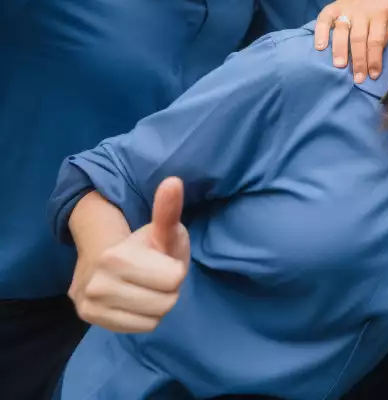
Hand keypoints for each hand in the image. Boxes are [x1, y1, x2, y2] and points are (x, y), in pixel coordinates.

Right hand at [69, 179, 189, 332]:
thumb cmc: (142, 245)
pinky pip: (141, 328)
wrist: (103, 259)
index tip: (162, 261)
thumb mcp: (160, 228)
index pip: (175, 279)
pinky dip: (144, 317)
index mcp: (117, 257)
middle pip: (166, 302)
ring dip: (157, 304)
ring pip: (155, 318)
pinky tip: (134, 301)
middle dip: (167, 289)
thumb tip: (174, 182)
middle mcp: (98, 283)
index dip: (175, 269)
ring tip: (144, 287)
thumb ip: (167, 210)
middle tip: (154, 276)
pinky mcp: (90, 318)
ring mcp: (90, 303)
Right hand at [314, 0, 387, 80]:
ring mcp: (347, 9)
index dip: (375, 58)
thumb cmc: (385, 4)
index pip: (376, 40)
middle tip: (357, 78)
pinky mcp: (334, 6)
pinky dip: (320, 31)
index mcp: (380, 14)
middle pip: (359, 38)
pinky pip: (324, 18)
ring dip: (340, 49)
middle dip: (358, 60)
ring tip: (339, 66)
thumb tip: (378, 52)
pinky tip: (319, 46)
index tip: (373, 75)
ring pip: (342, 30)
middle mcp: (362, 12)